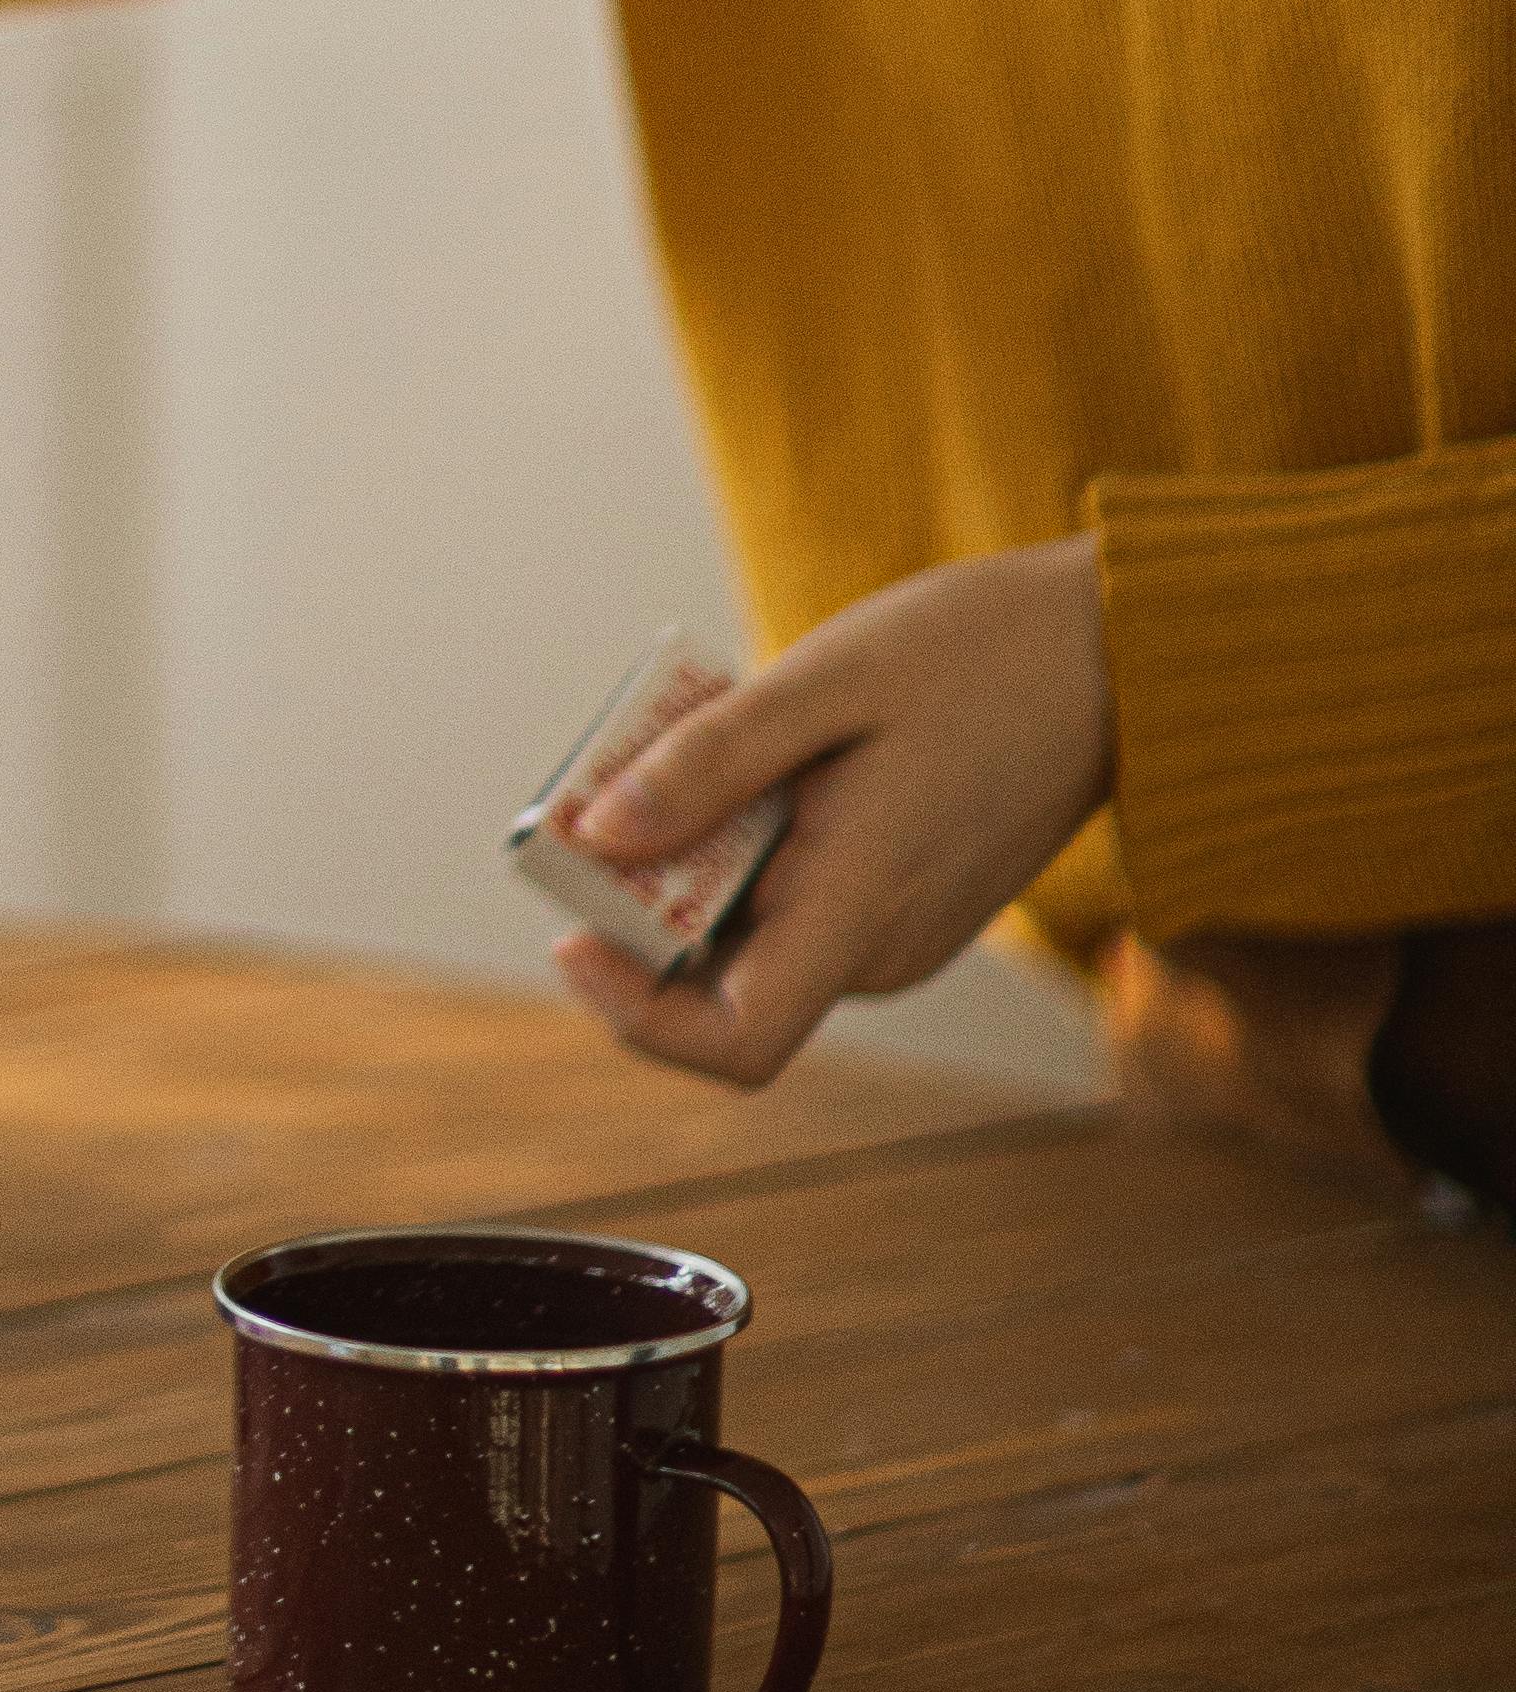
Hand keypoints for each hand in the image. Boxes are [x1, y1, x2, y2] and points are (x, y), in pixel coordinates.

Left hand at [546, 538, 1115, 1093]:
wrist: (1121, 650)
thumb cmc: (984, 652)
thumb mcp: (827, 680)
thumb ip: (709, 762)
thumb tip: (595, 833)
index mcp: (864, 910)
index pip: (737, 1042)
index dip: (634, 1011)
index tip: (570, 929)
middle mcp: (883, 948)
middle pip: (725, 980)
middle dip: (643, 900)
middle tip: (608, 784)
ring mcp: (902, 929)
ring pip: (757, 933)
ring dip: (694, 862)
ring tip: (684, 745)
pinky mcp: (908, 898)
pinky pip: (800, 899)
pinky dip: (748, 844)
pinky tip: (755, 756)